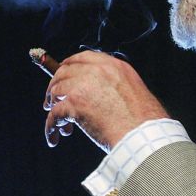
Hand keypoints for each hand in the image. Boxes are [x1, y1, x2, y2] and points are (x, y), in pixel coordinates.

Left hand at [42, 51, 167, 150]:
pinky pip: (54, 113)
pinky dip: (51, 126)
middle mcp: (97, 71)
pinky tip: (54, 137)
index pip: (83, 58)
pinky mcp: (74, 104)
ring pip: (56, 91)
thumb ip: (112, 84)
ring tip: (59, 124)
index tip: (61, 75)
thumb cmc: (143, 120)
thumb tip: (93, 93)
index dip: (68, 66)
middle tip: (52, 100)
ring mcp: (83, 86)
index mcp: (113, 66)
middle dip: (55, 86)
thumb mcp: (132, 90)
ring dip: (53, 106)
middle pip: (64, 72)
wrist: (144, 135)